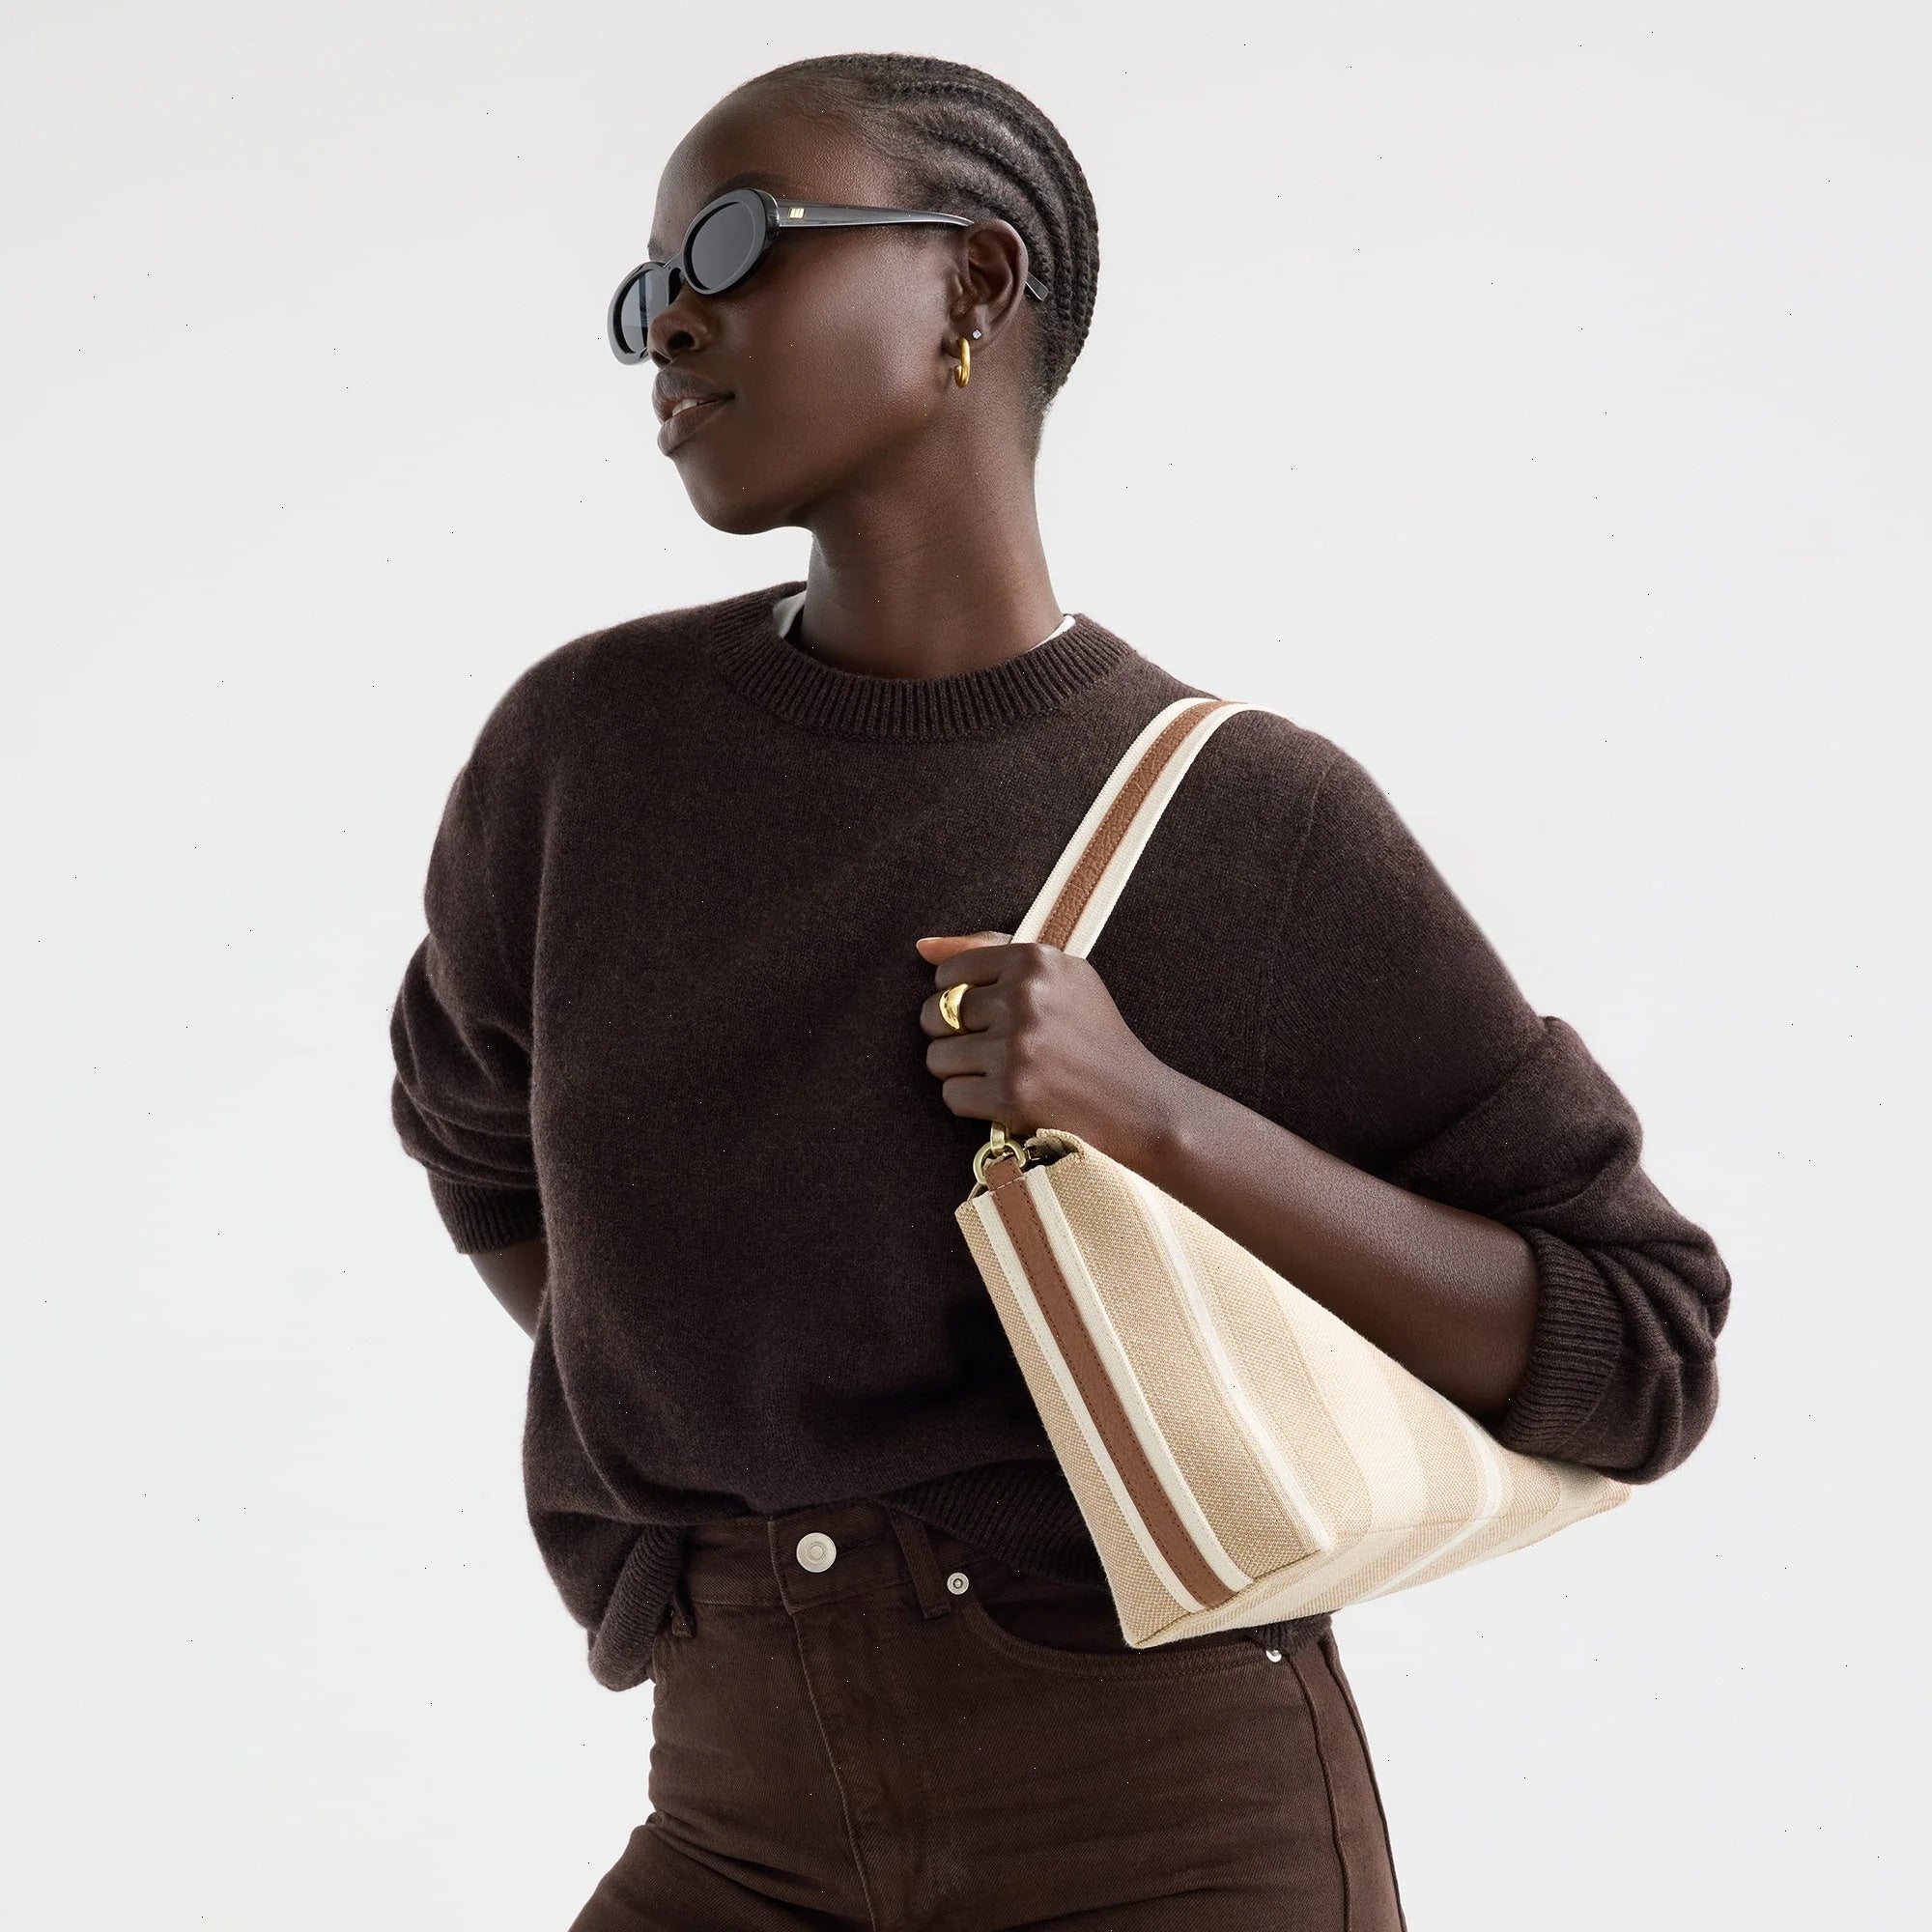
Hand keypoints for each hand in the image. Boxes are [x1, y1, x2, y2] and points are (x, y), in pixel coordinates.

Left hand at [914, 931, 1178, 1167]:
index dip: (959, 998)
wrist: (1134, 1100)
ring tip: (999, 1073)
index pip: (949, 973)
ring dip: (960, 1071)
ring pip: (936, 1057)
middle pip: (936, 1015)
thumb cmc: (1092, 1034)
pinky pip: (951, 1095)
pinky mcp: (1010, 1093)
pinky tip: (1004, 1097)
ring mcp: (1016, 1047)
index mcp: (1035, 960)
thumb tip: (923, 947)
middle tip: (993, 1048)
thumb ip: (990, 950)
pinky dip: (971, 1102)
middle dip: (955, 1036)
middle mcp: (1024, 998)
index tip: (987, 1015)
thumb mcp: (1060, 974)